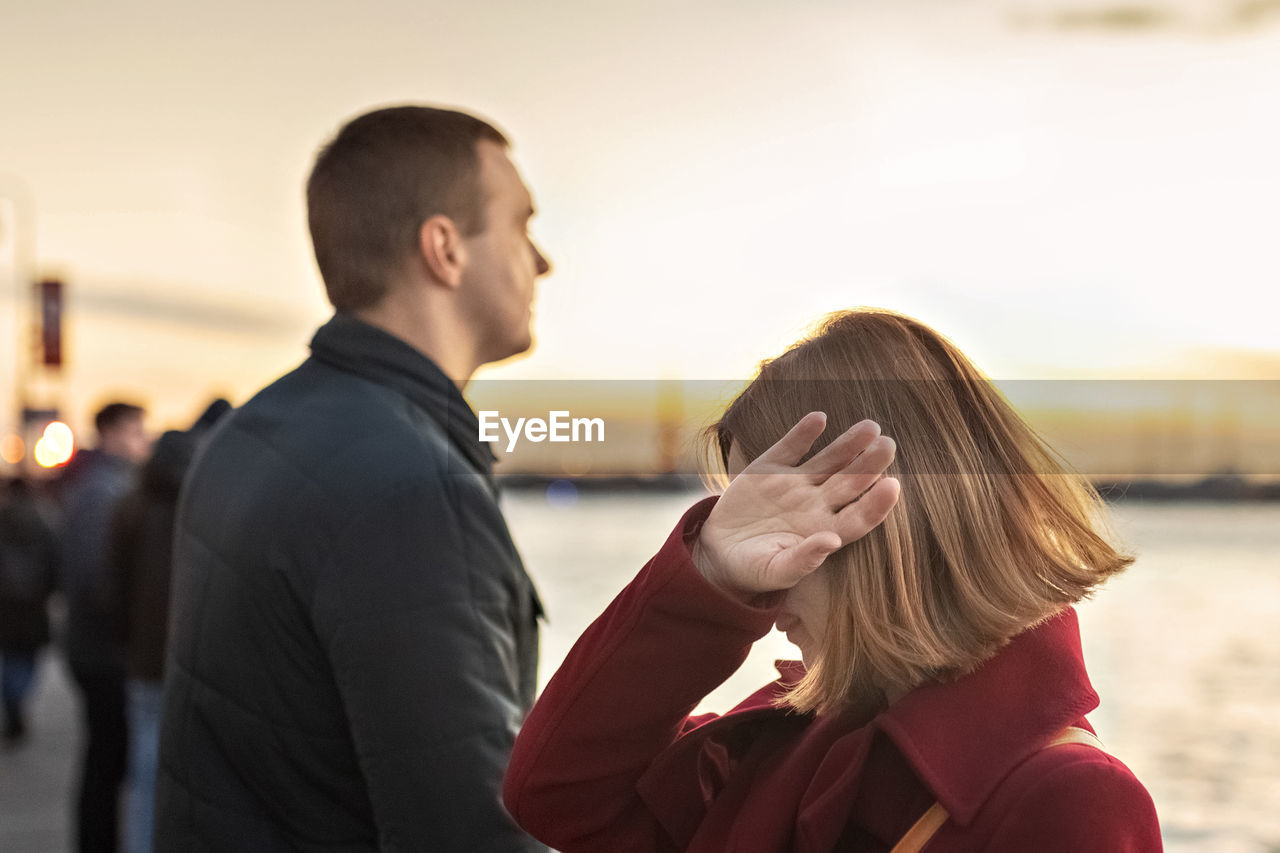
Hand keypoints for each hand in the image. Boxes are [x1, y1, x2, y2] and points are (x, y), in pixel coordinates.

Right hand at [693, 412, 899, 598]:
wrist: (719, 552)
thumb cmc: (754, 569)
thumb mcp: (775, 571)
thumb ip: (804, 560)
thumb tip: (832, 542)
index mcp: (824, 531)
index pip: (859, 516)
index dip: (877, 503)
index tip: (893, 486)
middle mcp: (817, 505)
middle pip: (852, 482)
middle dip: (871, 463)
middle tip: (889, 445)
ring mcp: (795, 484)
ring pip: (829, 460)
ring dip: (849, 443)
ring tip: (870, 426)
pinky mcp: (770, 468)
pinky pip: (791, 447)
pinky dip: (804, 433)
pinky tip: (819, 418)